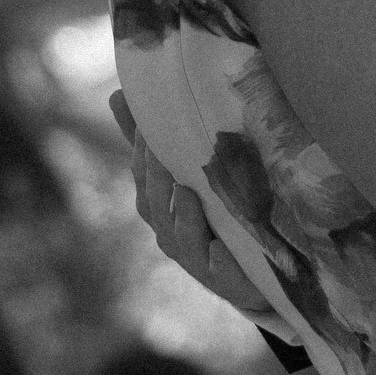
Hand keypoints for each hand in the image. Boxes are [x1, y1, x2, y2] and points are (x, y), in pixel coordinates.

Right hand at [108, 92, 282, 323]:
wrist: (257, 272)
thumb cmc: (215, 215)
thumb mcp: (187, 172)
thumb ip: (155, 140)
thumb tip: (118, 93)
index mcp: (160, 207)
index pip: (143, 177)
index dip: (142, 153)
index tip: (149, 126)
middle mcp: (171, 234)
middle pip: (156, 207)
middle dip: (158, 182)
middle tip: (164, 155)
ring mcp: (195, 259)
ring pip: (180, 238)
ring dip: (183, 216)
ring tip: (188, 194)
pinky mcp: (224, 282)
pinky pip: (217, 272)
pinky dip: (216, 260)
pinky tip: (219, 247)